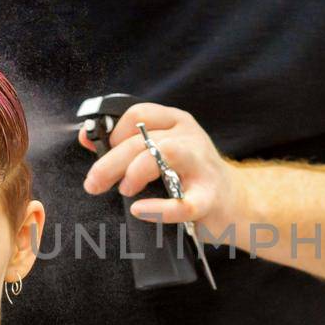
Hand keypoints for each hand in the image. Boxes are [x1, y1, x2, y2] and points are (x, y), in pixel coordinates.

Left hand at [78, 103, 243, 232]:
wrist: (238, 202)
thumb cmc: (193, 177)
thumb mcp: (162, 151)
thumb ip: (126, 145)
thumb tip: (86, 140)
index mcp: (176, 122)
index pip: (137, 114)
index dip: (112, 133)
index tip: (101, 153)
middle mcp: (190, 137)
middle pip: (142, 138)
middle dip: (110, 162)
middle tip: (94, 183)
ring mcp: (202, 165)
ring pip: (163, 154)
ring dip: (135, 172)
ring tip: (125, 190)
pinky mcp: (209, 197)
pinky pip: (182, 203)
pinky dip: (157, 209)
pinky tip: (140, 211)